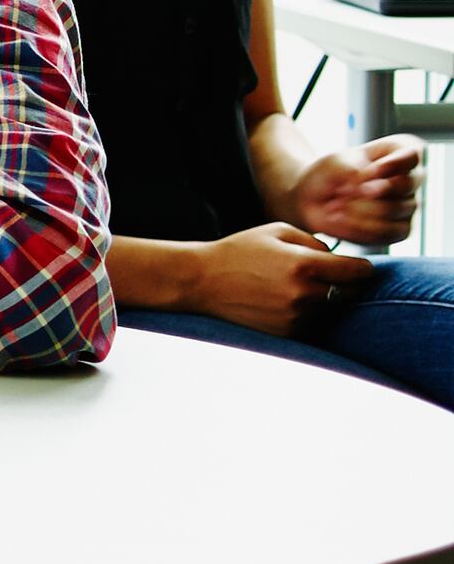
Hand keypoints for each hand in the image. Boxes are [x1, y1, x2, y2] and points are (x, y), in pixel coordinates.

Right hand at [191, 220, 379, 335]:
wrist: (201, 281)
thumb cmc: (240, 250)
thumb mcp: (278, 231)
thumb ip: (315, 242)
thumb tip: (341, 258)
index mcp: (304, 265)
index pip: (358, 272)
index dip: (362, 267)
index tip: (357, 266)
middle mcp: (303, 294)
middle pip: (352, 293)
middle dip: (347, 283)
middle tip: (332, 276)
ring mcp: (295, 317)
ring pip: (332, 309)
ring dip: (326, 299)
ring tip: (298, 287)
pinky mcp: (287, 332)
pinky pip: (313, 322)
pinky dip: (308, 312)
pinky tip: (285, 300)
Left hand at [291, 139, 424, 247]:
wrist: (313, 199)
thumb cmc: (329, 174)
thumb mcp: (335, 163)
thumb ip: (354, 171)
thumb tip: (368, 191)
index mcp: (398, 152)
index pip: (413, 155)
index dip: (394, 164)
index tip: (370, 170)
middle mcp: (410, 179)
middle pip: (406, 184)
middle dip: (370, 189)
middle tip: (341, 191)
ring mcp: (407, 206)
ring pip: (395, 209)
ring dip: (359, 208)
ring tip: (333, 205)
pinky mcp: (399, 230)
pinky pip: (388, 231)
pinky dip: (360, 226)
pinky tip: (341, 219)